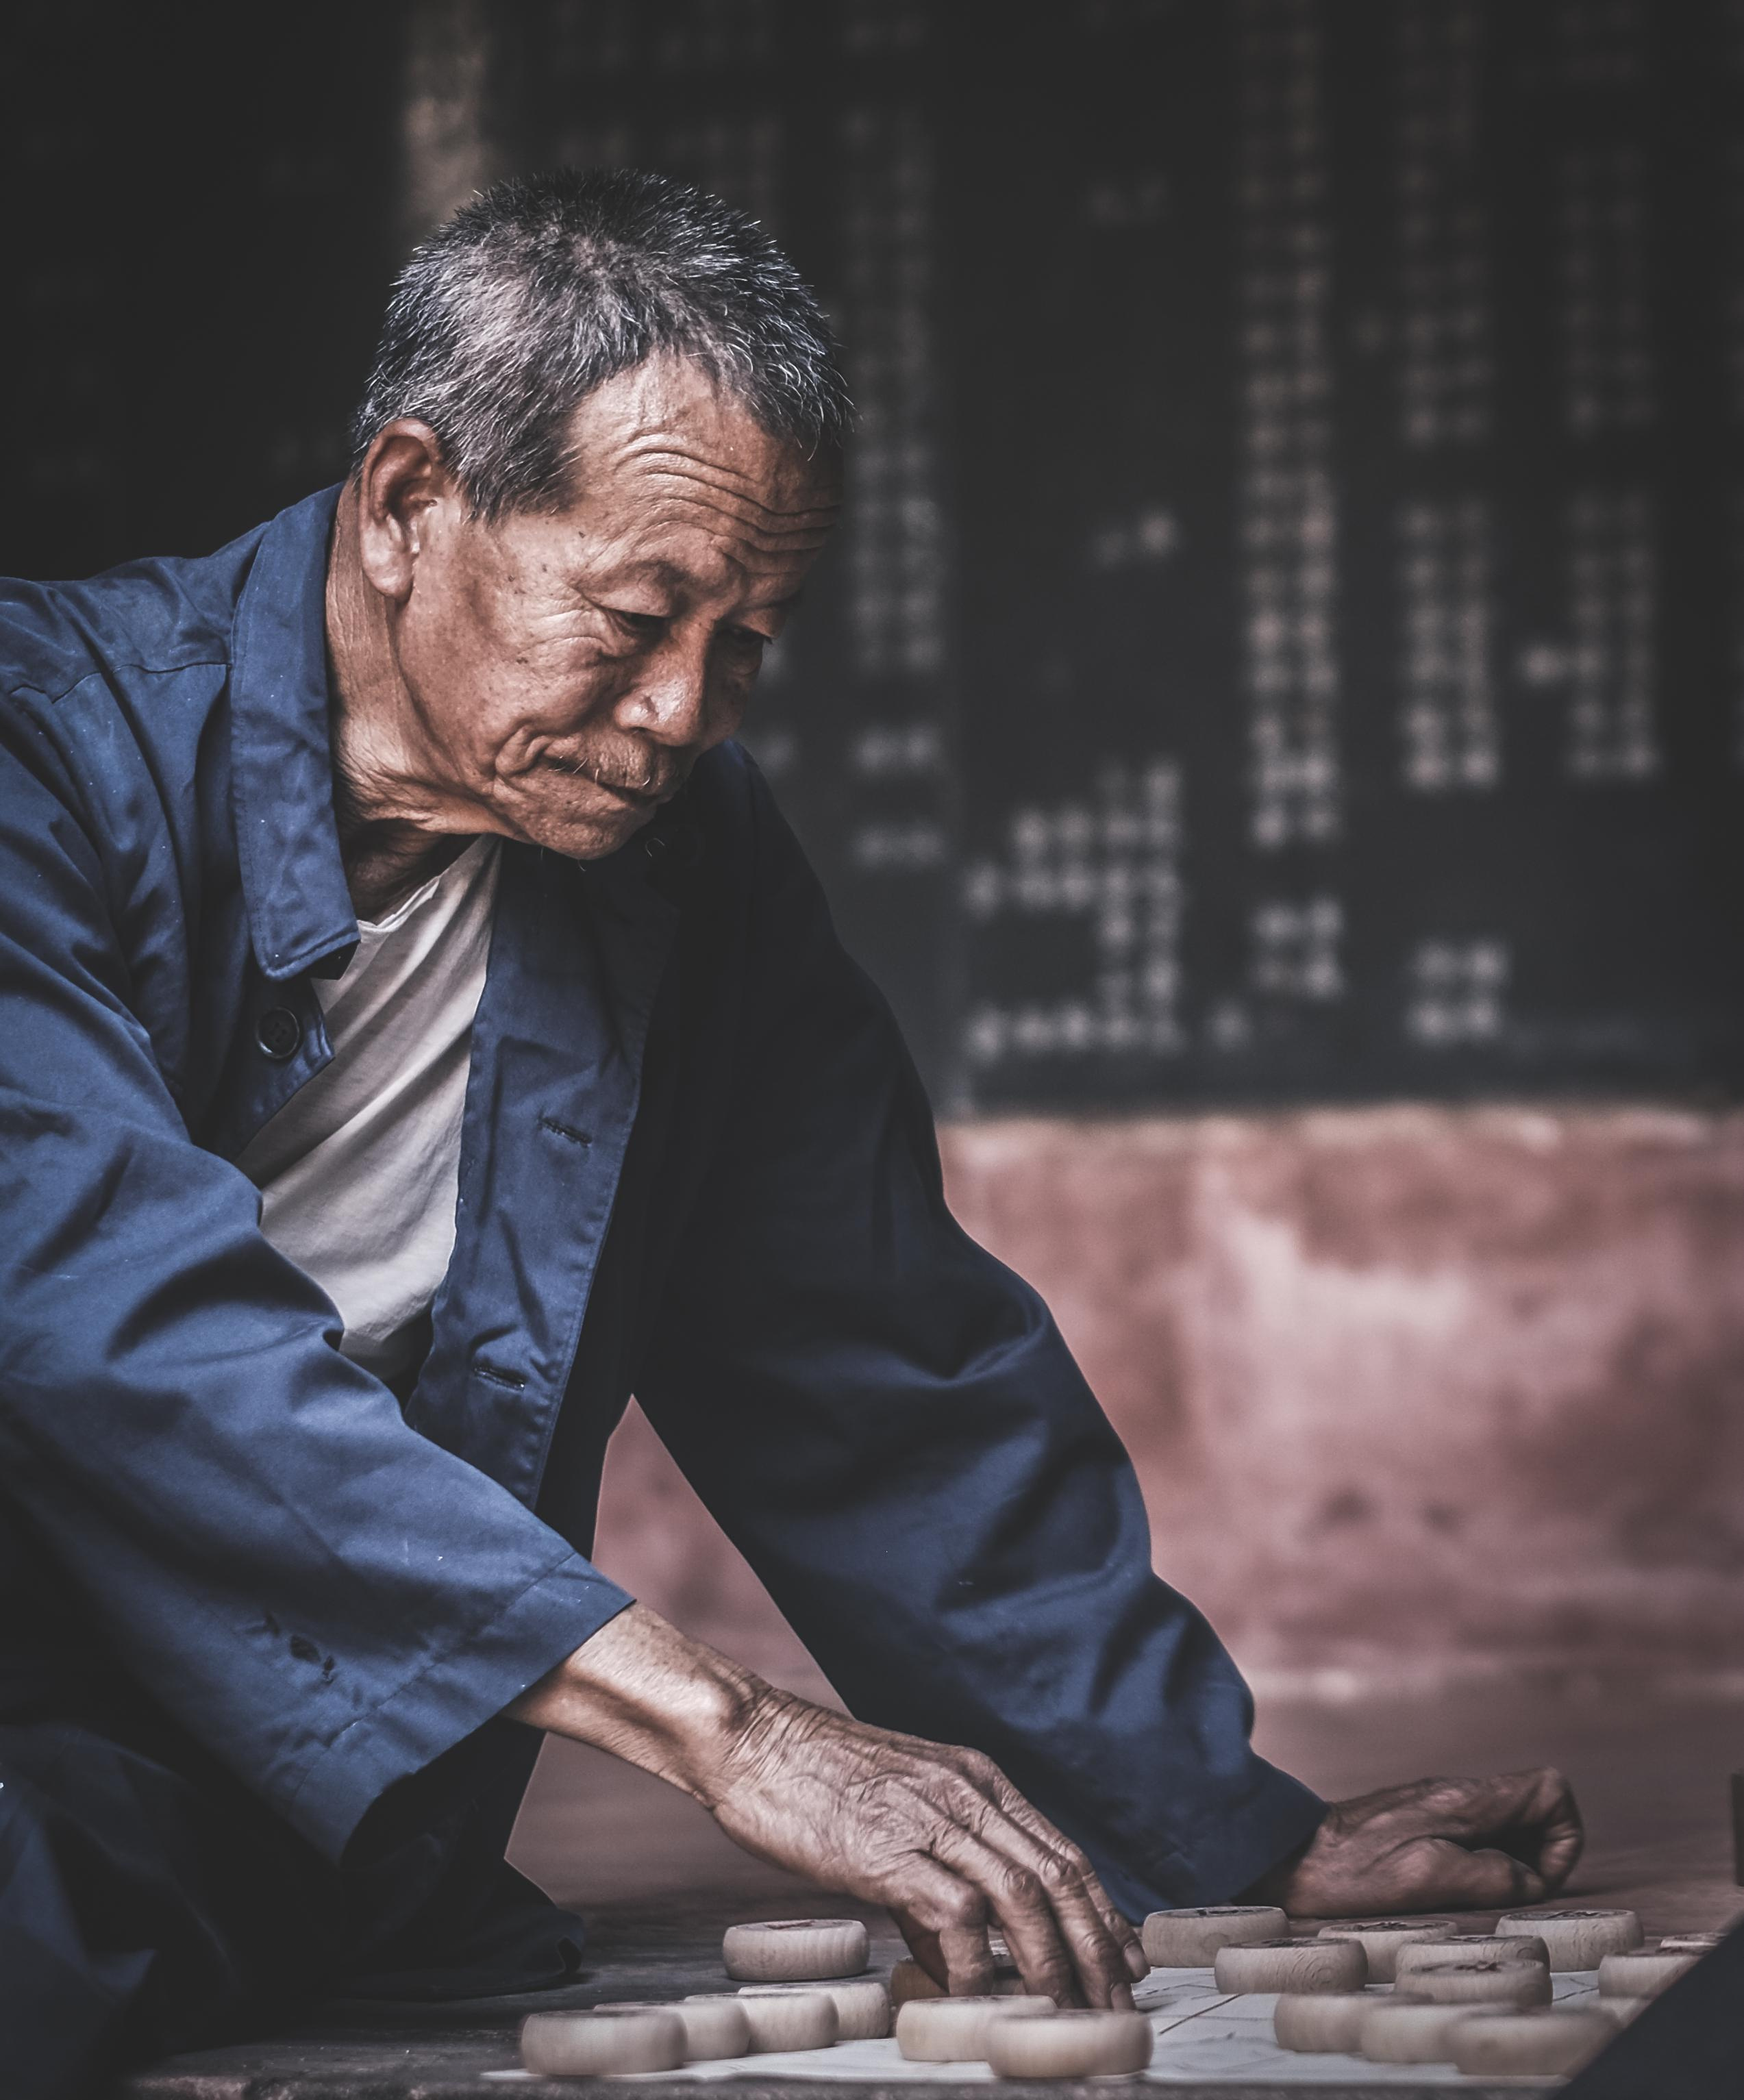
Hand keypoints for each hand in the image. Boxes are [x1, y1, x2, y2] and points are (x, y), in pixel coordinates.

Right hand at [711, 1691, 1145, 2007]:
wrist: (750, 1741)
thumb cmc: (810, 1780)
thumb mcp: (894, 1815)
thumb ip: (932, 1879)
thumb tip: (953, 1956)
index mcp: (976, 1779)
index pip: (1063, 1851)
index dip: (1102, 1912)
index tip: (1125, 1963)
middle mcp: (968, 1794)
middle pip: (1060, 1879)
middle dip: (1098, 1951)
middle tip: (1117, 2009)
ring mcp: (931, 1819)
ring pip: (1024, 1899)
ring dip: (1055, 1966)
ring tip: (1068, 2016)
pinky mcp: (889, 1852)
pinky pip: (956, 1919)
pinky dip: (974, 1967)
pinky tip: (975, 2001)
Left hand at [1246, 1766, 1583, 1915]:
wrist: (1294, 1853)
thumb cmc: (1355, 1870)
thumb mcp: (1427, 1879)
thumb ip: (1488, 1874)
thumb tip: (1529, 1879)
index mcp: (1464, 1800)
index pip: (1550, 1789)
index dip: (1563, 1837)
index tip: (1536, 1877)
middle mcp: (1457, 1793)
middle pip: (1535, 1806)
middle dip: (1543, 1853)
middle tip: (1513, 1890)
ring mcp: (1439, 1804)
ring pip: (1508, 1822)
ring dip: (1514, 1859)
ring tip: (1481, 1892)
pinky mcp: (1421, 1819)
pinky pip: (1477, 1832)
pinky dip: (1484, 1859)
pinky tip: (1454, 1886)